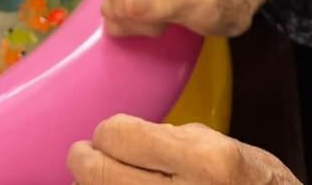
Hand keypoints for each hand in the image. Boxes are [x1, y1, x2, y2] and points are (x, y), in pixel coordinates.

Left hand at [68, 116, 300, 184]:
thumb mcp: (228, 149)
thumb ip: (173, 139)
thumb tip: (122, 138)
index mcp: (205, 162)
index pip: (119, 135)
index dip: (108, 132)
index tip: (109, 135)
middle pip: (97, 173)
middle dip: (83, 158)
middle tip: (84, 155)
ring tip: (98, 181)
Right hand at [99, 0, 301, 37]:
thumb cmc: (228, 0)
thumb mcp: (208, 10)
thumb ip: (167, 4)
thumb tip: (127, 2)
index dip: (125, 6)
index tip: (156, 22)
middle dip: (131, 14)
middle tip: (165, 21)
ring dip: (132, 14)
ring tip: (164, 15)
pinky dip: (132, 7)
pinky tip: (154, 8)